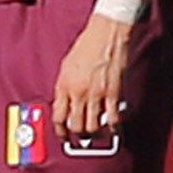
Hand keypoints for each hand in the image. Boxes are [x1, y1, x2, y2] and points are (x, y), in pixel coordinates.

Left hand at [51, 11, 133, 142]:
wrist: (106, 33)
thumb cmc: (87, 44)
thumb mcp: (66, 65)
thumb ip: (65, 85)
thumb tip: (65, 102)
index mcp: (64, 85)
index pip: (58, 116)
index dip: (60, 131)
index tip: (63, 136)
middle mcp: (78, 92)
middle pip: (75, 125)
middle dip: (78, 136)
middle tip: (80, 139)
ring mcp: (96, 93)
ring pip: (93, 126)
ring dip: (95, 134)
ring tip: (97, 134)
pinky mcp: (113, 92)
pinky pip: (113, 118)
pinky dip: (113, 127)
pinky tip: (114, 129)